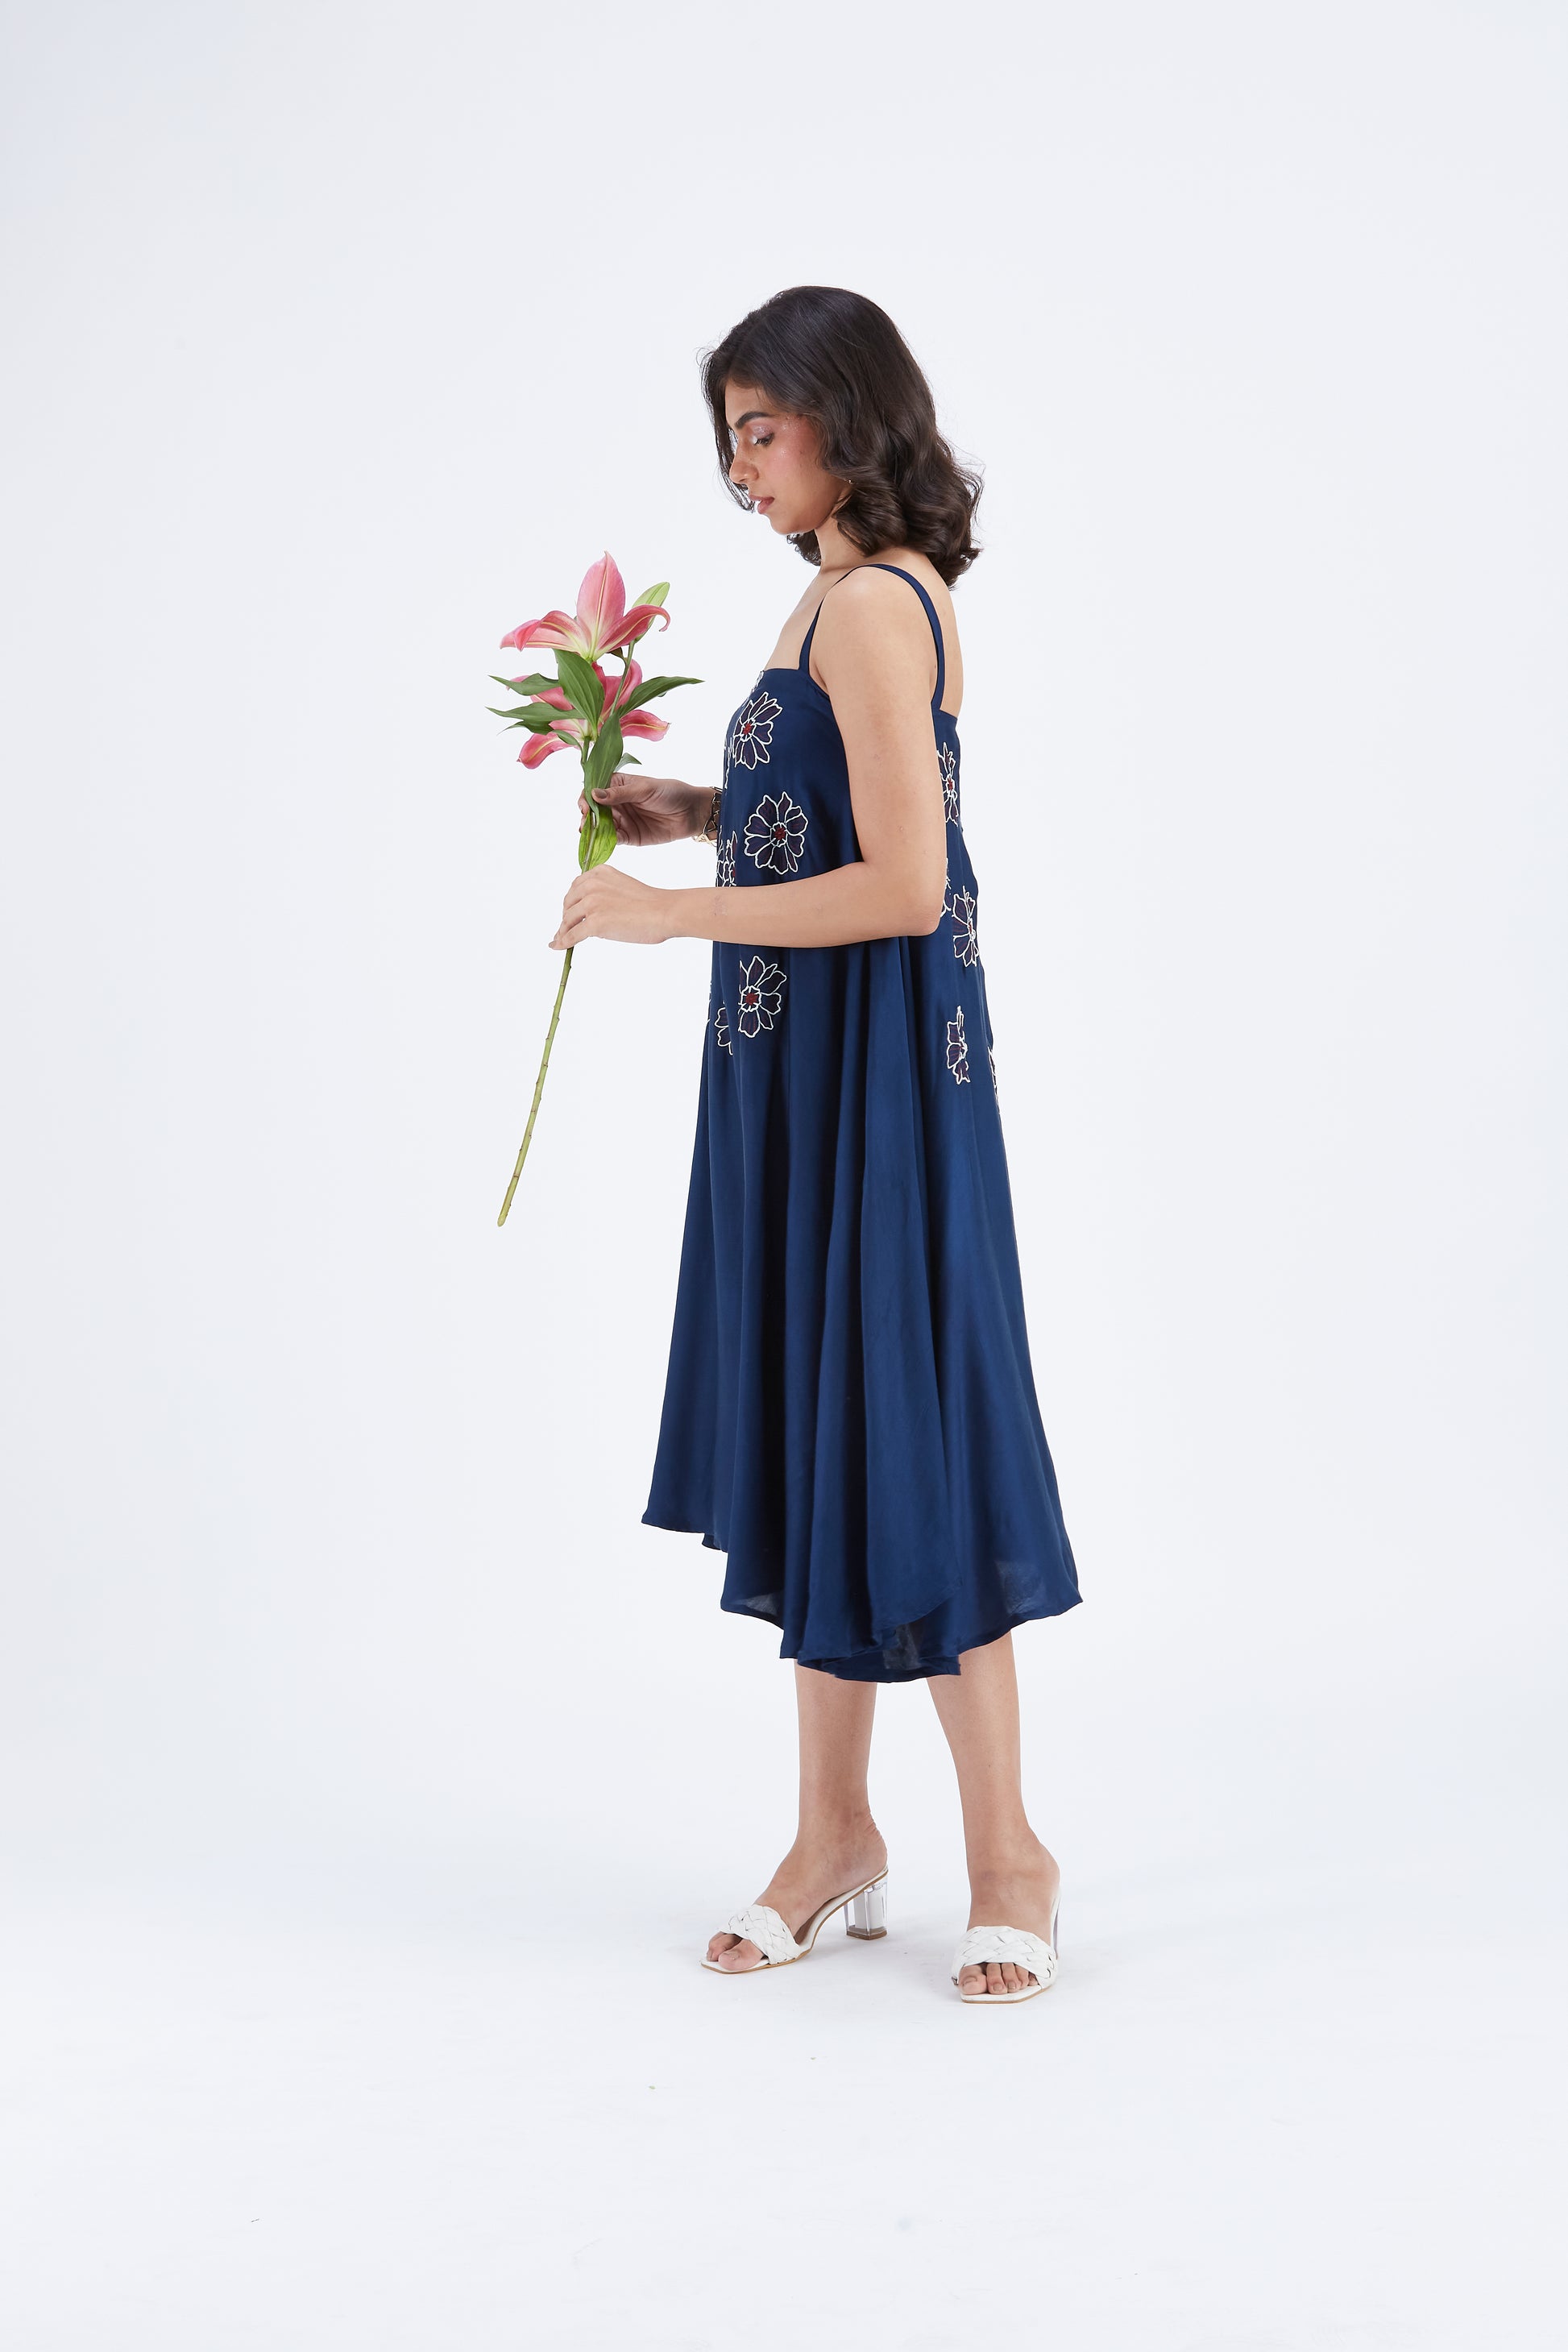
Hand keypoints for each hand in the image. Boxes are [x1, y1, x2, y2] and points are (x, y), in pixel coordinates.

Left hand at [550, 864, 679, 949]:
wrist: (664, 911)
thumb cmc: (651, 903)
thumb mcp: (622, 886)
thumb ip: (606, 892)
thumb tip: (590, 913)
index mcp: (600, 873)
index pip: (576, 887)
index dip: (570, 902)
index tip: (569, 911)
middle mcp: (592, 884)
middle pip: (568, 903)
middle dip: (565, 917)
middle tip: (564, 928)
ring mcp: (592, 904)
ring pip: (568, 920)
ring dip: (562, 931)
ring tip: (560, 939)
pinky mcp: (594, 923)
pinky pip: (572, 935)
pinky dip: (563, 942)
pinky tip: (558, 947)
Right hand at [576, 773, 710, 847]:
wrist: (691, 812)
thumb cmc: (670, 793)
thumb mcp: (644, 789)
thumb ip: (620, 794)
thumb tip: (594, 794)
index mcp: (618, 785)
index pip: (594, 789)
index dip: (586, 797)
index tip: (584, 806)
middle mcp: (617, 802)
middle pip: (594, 810)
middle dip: (587, 816)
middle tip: (584, 823)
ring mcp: (622, 820)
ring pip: (601, 826)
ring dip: (593, 830)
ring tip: (589, 833)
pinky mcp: (630, 836)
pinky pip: (613, 839)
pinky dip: (606, 841)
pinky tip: (602, 841)